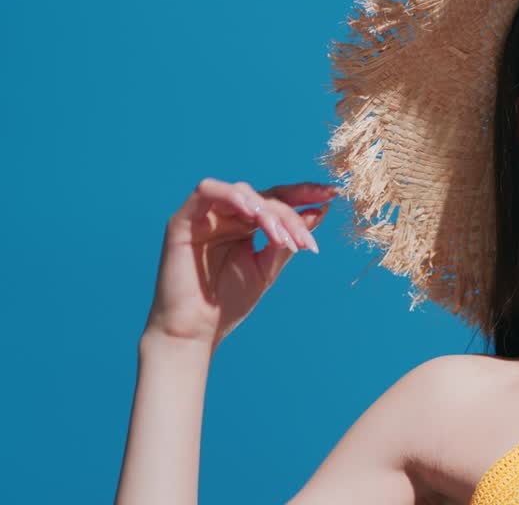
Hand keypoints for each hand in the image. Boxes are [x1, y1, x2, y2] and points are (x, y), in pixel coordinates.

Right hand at [146, 178, 335, 349]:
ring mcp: (204, 215)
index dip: (304, 193)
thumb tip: (320, 210)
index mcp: (245, 225)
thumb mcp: (268, 267)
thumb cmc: (229, 303)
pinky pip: (208, 190)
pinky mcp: (183, 219)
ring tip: (281, 239)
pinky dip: (235, 198)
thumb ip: (289, 239)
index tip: (332, 194)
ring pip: (243, 192)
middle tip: (305, 241)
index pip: (277, 199)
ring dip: (268, 212)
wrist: (196, 332)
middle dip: (290, 215)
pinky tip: (254, 215)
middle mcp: (226, 216)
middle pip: (266, 197)